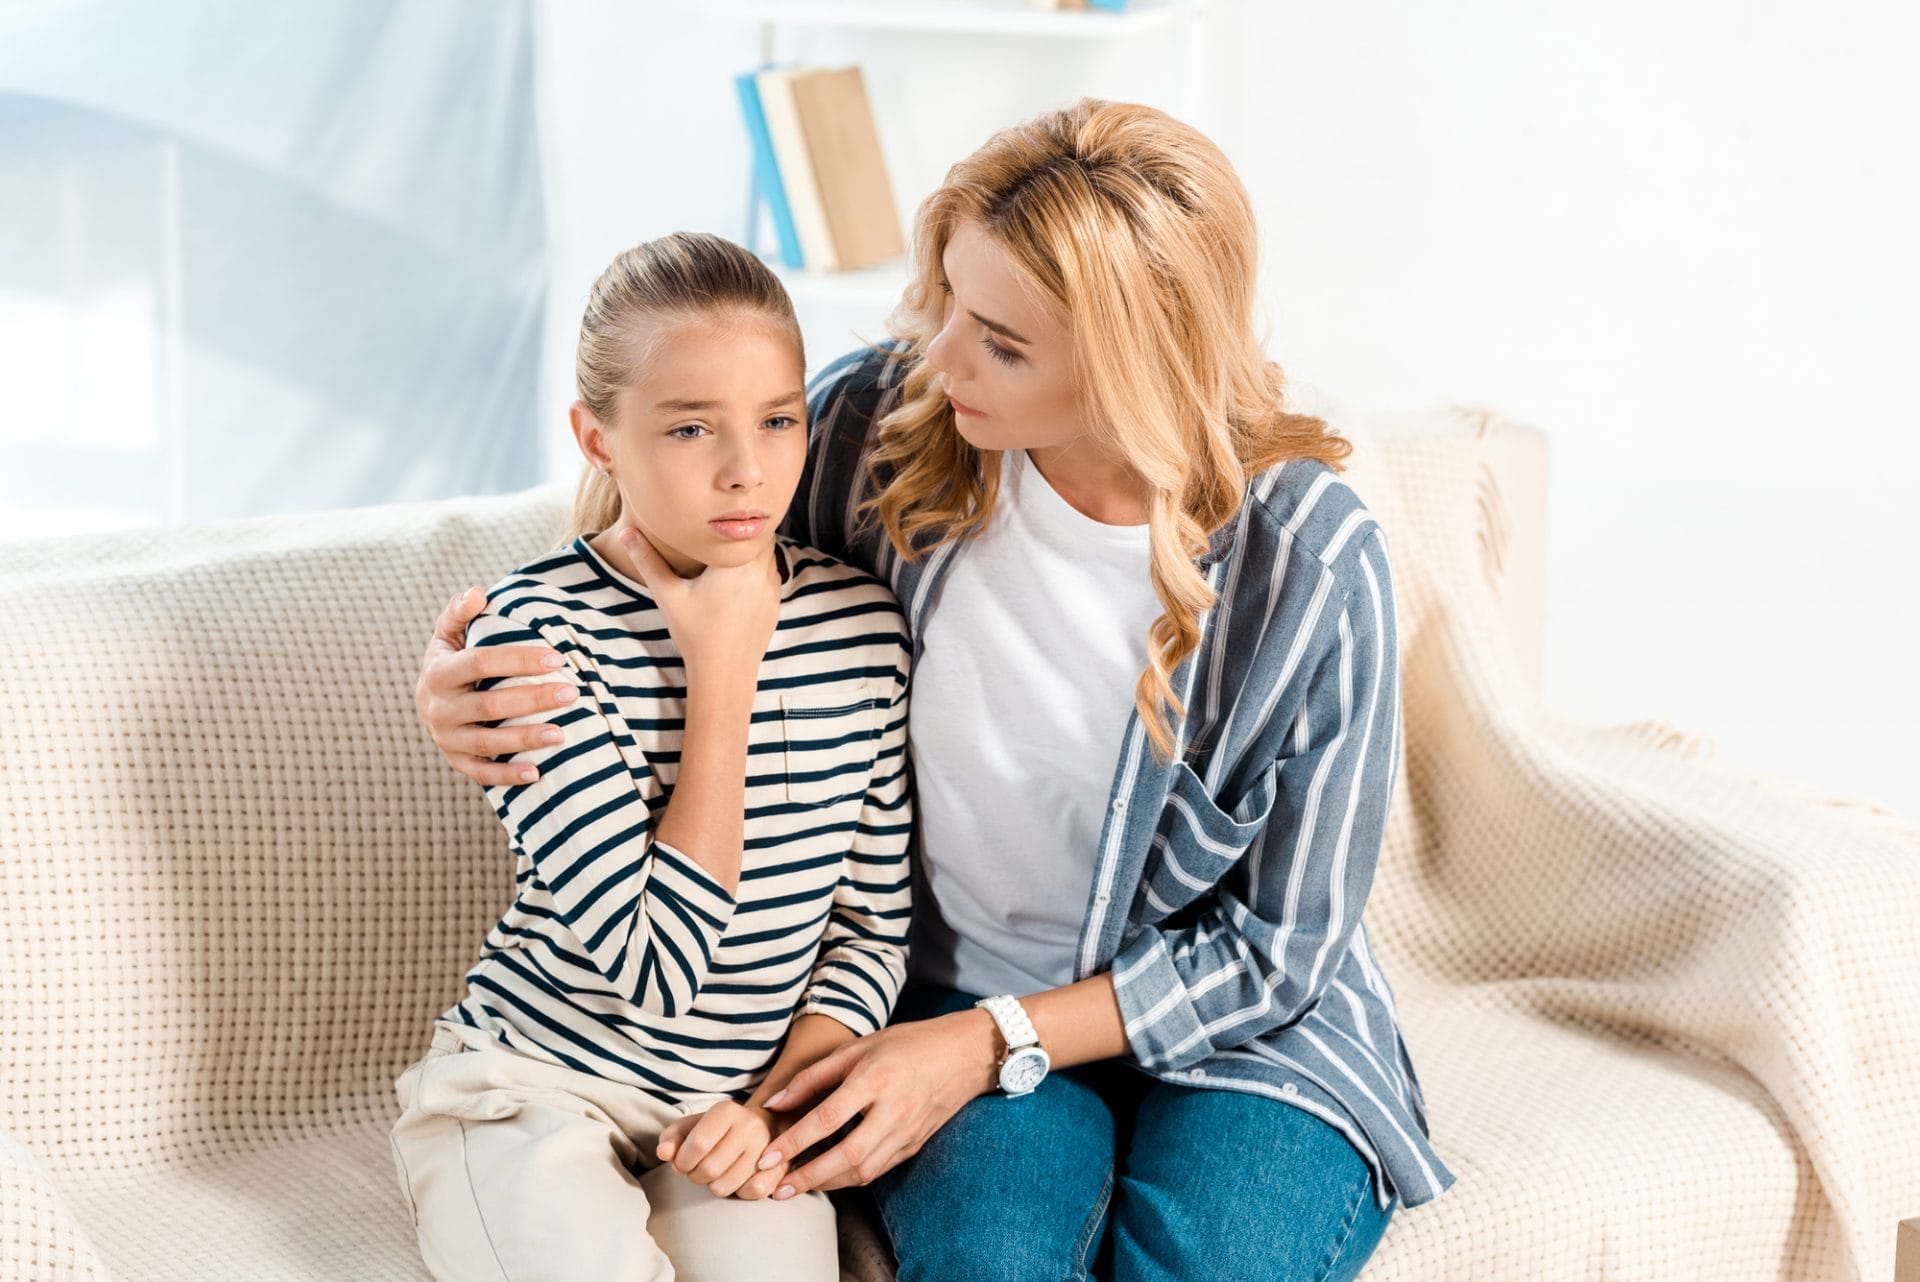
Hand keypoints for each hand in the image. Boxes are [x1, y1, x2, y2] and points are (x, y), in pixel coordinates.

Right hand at [415, 586, 571, 786]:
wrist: (428, 700)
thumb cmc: (451, 660)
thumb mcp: (448, 633)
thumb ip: (460, 612)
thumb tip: (478, 592)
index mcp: (439, 672)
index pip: (481, 663)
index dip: (519, 659)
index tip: (557, 657)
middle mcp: (438, 708)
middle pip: (489, 705)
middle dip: (533, 699)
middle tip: (572, 692)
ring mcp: (446, 738)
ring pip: (487, 742)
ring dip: (525, 739)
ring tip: (561, 734)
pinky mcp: (456, 761)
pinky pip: (481, 773)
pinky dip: (508, 776)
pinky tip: (537, 773)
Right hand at [617, 526, 779, 679]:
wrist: (724, 673)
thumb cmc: (695, 634)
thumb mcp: (668, 595)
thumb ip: (648, 561)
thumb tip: (625, 532)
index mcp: (736, 564)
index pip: (746, 524)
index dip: (735, 517)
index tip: (719, 517)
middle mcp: (761, 572)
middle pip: (760, 537)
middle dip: (742, 535)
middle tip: (722, 533)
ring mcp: (772, 588)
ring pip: (769, 555)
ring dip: (752, 553)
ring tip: (729, 554)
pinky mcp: (776, 603)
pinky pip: (772, 575)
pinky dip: (758, 572)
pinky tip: (738, 580)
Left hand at [655, 1100, 788, 1198]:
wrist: (766, 1126)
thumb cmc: (720, 1130)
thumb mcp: (694, 1126)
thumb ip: (673, 1137)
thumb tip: (663, 1152)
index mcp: (727, 1110)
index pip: (697, 1144)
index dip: (682, 1161)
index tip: (682, 1162)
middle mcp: (751, 1126)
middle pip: (708, 1169)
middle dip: (695, 1176)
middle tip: (699, 1169)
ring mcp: (769, 1148)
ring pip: (725, 1186)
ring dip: (715, 1186)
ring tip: (719, 1173)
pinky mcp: (780, 1168)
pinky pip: (750, 1193)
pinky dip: (740, 1192)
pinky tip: (739, 1180)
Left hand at [756, 1011, 999, 1198]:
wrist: (963, 1056)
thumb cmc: (907, 1044)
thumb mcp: (858, 1047)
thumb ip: (814, 1076)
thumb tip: (775, 1103)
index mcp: (876, 1079)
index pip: (827, 1118)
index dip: (794, 1141)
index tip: (766, 1157)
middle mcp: (893, 1111)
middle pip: (846, 1155)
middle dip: (807, 1176)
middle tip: (776, 1188)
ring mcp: (907, 1132)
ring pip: (863, 1171)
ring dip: (826, 1183)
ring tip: (795, 1187)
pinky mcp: (914, 1145)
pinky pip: (878, 1170)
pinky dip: (849, 1178)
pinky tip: (828, 1177)